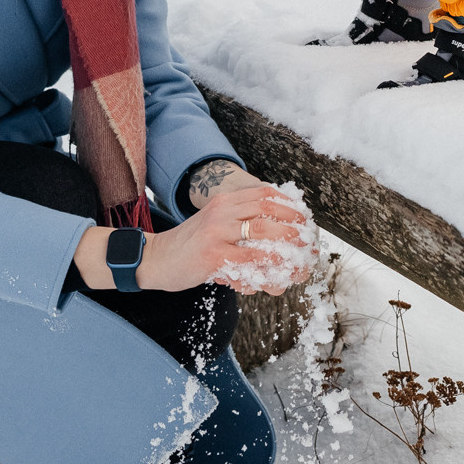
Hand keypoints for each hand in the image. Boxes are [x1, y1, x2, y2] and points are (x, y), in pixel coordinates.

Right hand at [147, 178, 311, 292]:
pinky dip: (268, 263)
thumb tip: (271, 233)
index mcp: (223, 201)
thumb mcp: (212, 224)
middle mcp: (221, 211)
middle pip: (267, 209)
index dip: (287, 202)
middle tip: (308, 236)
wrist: (156, 259)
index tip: (302, 214)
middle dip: (293, 222)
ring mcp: (216, 232)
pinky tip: (278, 271)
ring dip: (286, 242)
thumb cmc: (189, 246)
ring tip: (301, 254)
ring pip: (261, 231)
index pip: (262, 193)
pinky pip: (248, 258)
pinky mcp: (213, 255)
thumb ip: (237, 224)